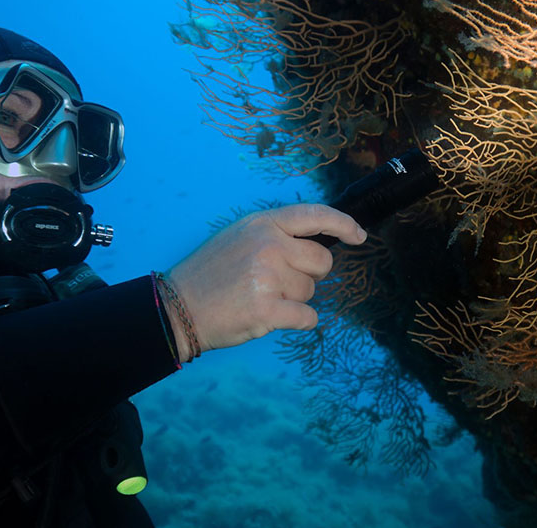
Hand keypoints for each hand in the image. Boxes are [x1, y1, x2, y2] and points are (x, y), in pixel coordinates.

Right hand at [162, 204, 366, 361]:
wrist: (177, 307)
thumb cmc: (210, 273)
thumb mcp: (239, 235)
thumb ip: (276, 233)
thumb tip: (316, 241)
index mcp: (262, 223)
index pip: (314, 215)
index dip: (343, 223)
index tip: (359, 236)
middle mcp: (269, 245)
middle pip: (322, 261)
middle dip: (310, 274)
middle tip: (280, 282)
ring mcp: (268, 277)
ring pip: (311, 292)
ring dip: (293, 299)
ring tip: (260, 297)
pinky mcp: (267, 310)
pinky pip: (308, 317)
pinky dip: (298, 321)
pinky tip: (272, 317)